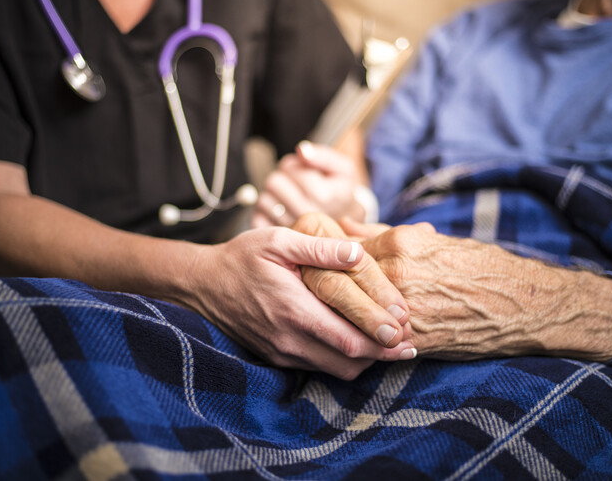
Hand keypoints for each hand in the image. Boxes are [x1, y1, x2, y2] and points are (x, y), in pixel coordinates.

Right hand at [176, 226, 416, 379]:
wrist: (202, 285)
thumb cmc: (243, 257)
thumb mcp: (279, 240)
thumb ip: (321, 248)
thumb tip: (358, 253)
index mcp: (294, 311)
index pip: (350, 339)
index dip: (383, 341)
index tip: (407, 333)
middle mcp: (289, 340)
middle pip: (349, 362)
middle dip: (382, 355)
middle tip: (408, 344)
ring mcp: (282, 353)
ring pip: (335, 370)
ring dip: (364, 360)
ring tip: (388, 344)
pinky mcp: (276, 358)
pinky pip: (318, 367)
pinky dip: (342, 359)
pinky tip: (355, 342)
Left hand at [252, 141, 364, 227]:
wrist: (346, 228)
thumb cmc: (341, 193)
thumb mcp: (343, 170)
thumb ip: (323, 156)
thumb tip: (301, 151)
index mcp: (323, 195)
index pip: (289, 168)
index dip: (294, 165)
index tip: (305, 171)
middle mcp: (307, 214)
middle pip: (273, 183)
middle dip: (282, 178)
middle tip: (295, 184)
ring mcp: (292, 229)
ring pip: (264, 200)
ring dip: (273, 195)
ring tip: (289, 198)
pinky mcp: (280, 239)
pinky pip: (258, 218)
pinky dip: (266, 212)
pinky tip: (282, 211)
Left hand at [305, 218, 611, 362]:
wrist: (523, 304)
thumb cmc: (479, 266)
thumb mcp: (430, 240)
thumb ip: (382, 234)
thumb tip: (343, 226)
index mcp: (401, 245)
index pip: (339, 249)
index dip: (315, 256)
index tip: (297, 260)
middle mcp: (398, 276)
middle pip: (332, 282)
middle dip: (305, 286)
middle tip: (287, 291)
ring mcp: (405, 311)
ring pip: (345, 315)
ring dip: (322, 316)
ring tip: (303, 317)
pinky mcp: (415, 341)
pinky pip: (370, 343)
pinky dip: (351, 341)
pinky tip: (336, 340)